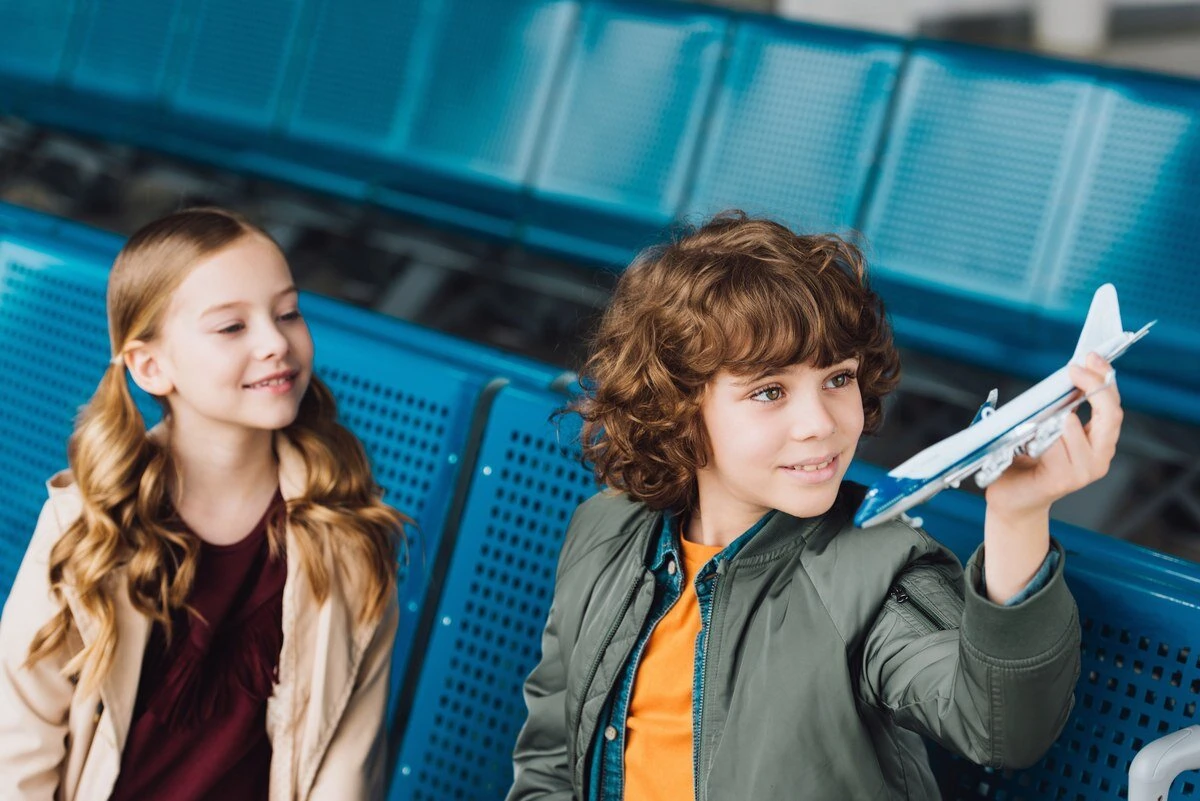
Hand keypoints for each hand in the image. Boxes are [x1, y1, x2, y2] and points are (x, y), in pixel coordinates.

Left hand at [985, 352, 1123, 518]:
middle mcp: (1099, 456)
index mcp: (1098, 441)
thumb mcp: (1045, 426)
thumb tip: (1065, 374)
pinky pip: (1055, 446)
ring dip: (1054, 415)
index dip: (1104, 379)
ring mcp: (1085, 471)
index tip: (1089, 357)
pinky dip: (1040, 436)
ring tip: (1037, 417)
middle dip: (1094, 386)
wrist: (1011, 497)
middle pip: (1111, 415)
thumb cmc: (1025, 459)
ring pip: (1074, 427)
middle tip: (1074, 369)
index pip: (1112, 406)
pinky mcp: (1064, 480)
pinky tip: (1029, 439)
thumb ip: (1059, 407)